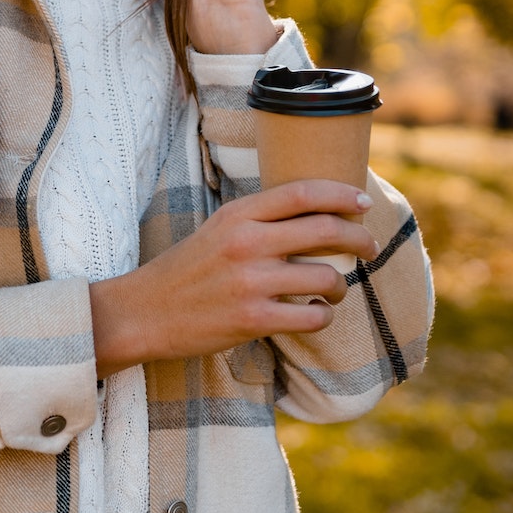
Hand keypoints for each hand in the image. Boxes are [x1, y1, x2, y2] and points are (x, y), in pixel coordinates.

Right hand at [88, 180, 378, 375]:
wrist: (143, 312)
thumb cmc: (185, 271)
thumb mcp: (217, 230)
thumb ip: (258, 219)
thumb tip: (313, 214)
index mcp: (238, 215)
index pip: (303, 192)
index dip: (342, 194)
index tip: (363, 202)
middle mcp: (246, 243)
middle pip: (325, 230)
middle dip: (359, 238)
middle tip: (369, 248)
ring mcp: (250, 282)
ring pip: (326, 277)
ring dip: (342, 285)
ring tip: (335, 291)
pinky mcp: (252, 319)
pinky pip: (312, 316)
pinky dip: (323, 316)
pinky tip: (315, 314)